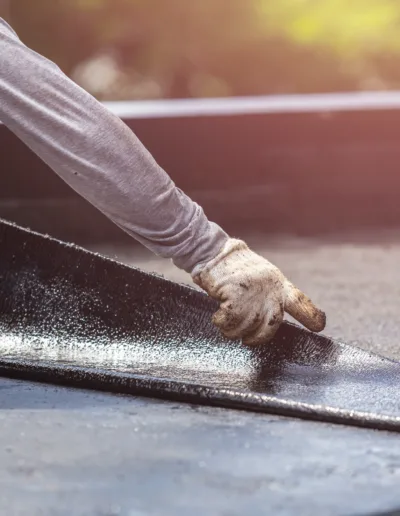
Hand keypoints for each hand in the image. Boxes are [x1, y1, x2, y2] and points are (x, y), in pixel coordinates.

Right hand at [192, 239, 325, 344]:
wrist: (214, 252)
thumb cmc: (234, 269)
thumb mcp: (260, 278)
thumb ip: (268, 296)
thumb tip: (268, 321)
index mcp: (278, 283)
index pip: (299, 301)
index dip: (311, 315)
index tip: (319, 326)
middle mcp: (269, 288)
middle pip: (272, 324)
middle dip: (258, 337)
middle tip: (247, 340)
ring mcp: (253, 291)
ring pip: (247, 326)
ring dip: (233, 330)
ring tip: (225, 323)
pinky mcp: (234, 294)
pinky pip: (230, 321)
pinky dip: (221, 323)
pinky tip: (217, 317)